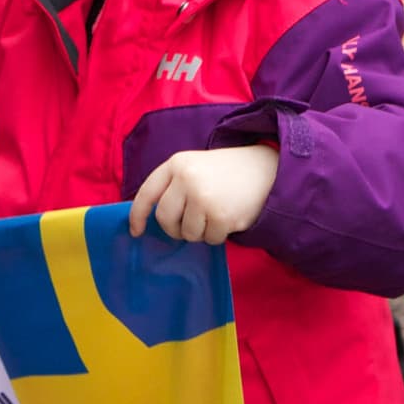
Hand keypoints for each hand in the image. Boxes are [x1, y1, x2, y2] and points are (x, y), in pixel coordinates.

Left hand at [129, 145, 278, 242]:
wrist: (266, 170)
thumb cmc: (226, 173)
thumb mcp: (196, 167)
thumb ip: (174, 187)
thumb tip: (153, 220)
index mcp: (177, 164)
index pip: (147, 193)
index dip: (138, 215)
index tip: (136, 231)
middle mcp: (187, 179)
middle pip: (165, 219)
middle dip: (175, 228)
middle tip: (189, 224)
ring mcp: (203, 197)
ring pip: (187, 233)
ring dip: (200, 232)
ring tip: (215, 214)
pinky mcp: (220, 215)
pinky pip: (209, 239)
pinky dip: (218, 235)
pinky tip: (229, 218)